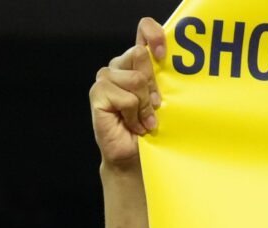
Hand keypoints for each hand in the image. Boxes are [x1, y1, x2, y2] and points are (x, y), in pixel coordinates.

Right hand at [90, 18, 166, 169]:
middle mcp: (119, 66)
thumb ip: (161, 78)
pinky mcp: (98, 94)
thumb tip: (168, 61)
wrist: (134, 156)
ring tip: (142, 121)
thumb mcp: (162, 99)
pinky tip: (132, 125)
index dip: (154, 35)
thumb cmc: (149, 129)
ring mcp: (106, 78)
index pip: (144, 30)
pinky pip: (125, 97)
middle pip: (140, 55)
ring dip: (144, 106)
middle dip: (152, 86)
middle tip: (154, 108)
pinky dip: (133, 115)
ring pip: (136, 79)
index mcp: (136, 62)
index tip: (163, 53)